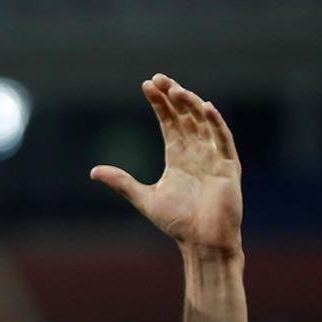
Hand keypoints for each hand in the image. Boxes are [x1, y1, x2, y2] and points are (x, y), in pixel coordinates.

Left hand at [91, 73, 242, 258]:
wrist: (201, 242)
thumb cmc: (177, 222)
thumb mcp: (144, 198)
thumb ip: (121, 182)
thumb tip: (94, 171)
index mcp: (178, 157)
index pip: (168, 122)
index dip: (159, 104)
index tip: (147, 85)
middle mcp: (196, 152)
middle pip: (185, 116)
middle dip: (173, 96)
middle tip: (159, 78)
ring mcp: (214, 158)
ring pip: (203, 123)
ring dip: (191, 105)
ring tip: (175, 89)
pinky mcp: (228, 167)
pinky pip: (223, 140)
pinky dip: (216, 123)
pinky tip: (206, 107)